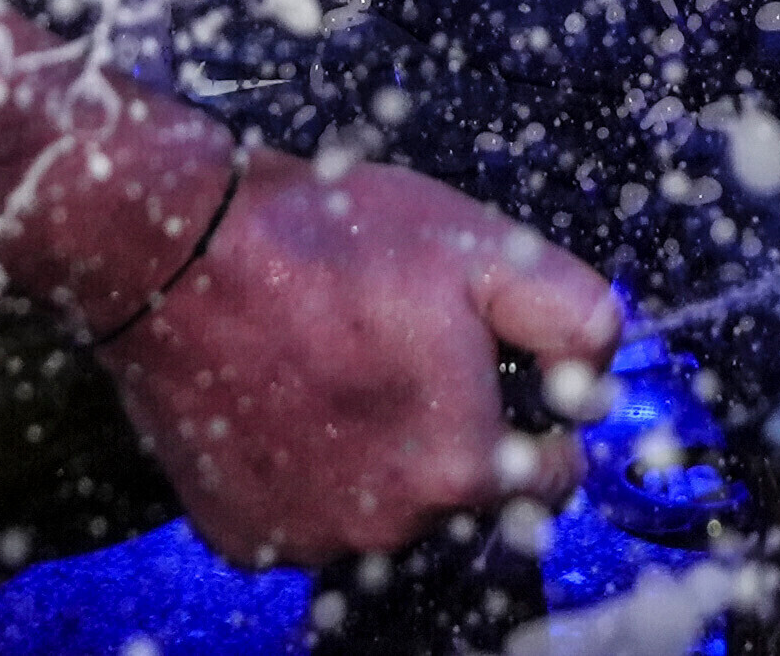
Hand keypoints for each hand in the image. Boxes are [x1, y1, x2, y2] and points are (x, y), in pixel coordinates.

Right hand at [97, 151, 618, 565]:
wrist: (173, 250)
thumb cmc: (324, 242)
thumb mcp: (482, 245)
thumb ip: (572, 311)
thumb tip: (606, 355)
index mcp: (461, 467)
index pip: (550, 477)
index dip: (541, 418)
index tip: (505, 374)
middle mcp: (390, 526)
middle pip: (461, 494)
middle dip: (452, 432)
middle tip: (408, 353)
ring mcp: (309, 538)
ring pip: (381, 509)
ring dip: (378, 458)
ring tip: (343, 369)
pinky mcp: (243, 533)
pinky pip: (302, 517)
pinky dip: (304, 472)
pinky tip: (290, 400)